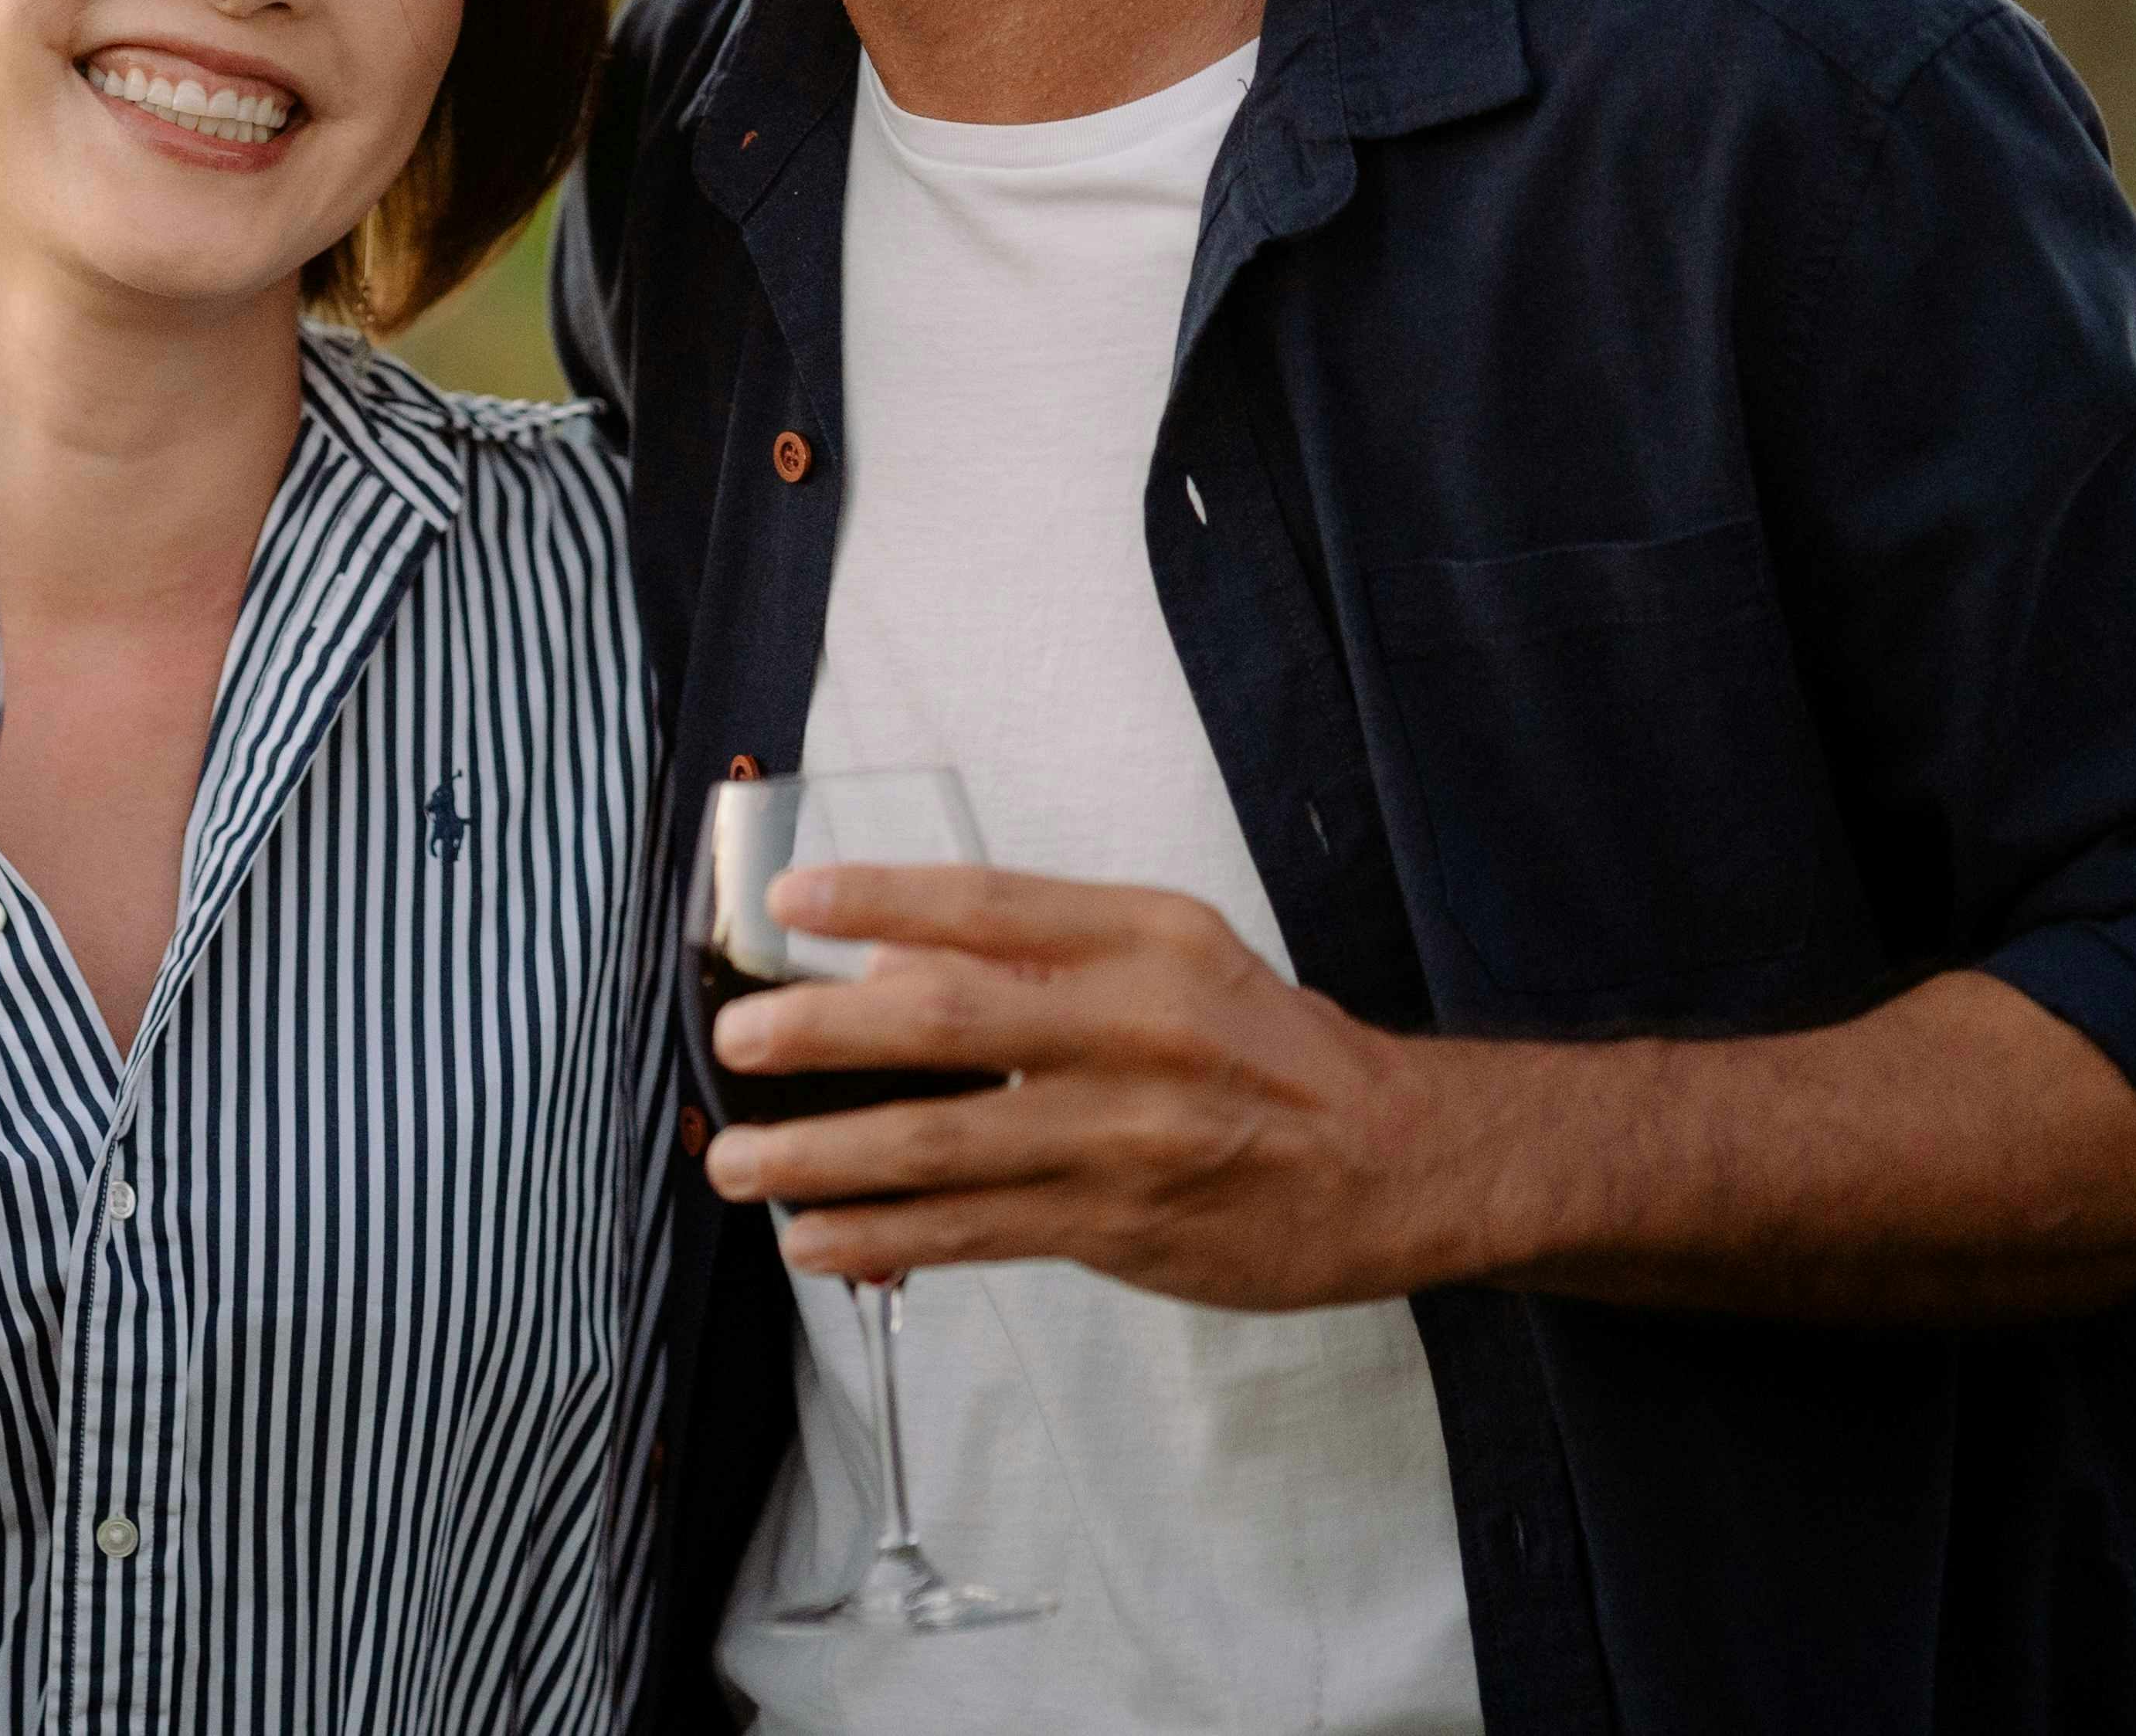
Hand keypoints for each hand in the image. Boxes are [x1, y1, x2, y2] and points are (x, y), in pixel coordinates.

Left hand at [699, 864, 1483, 1309]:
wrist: (1396, 1161)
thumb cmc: (1265, 1049)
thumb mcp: (1174, 958)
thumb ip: (1042, 954)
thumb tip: (887, 967)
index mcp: (1144, 938)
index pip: (987, 903)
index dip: (879, 896)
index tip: (792, 901)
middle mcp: (1133, 1027)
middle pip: (947, 1018)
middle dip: (823, 1032)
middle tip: (738, 1039)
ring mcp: (1124, 1134)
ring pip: (943, 1144)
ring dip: (824, 1155)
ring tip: (740, 1163)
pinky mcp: (1118, 1226)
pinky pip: (975, 1233)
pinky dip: (884, 1237)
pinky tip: (817, 1240)